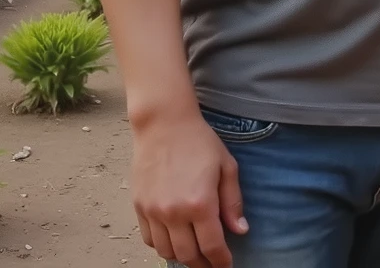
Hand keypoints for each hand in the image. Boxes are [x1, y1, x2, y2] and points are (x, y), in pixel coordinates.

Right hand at [131, 111, 247, 267]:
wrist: (164, 124)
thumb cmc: (200, 142)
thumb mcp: (226, 167)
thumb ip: (233, 202)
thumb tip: (240, 230)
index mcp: (200, 204)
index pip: (212, 246)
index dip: (221, 262)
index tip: (226, 266)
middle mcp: (174, 212)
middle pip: (188, 255)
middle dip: (202, 264)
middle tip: (212, 263)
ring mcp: (153, 211)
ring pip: (166, 252)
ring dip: (182, 257)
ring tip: (194, 252)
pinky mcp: (139, 207)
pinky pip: (149, 239)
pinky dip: (162, 246)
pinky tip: (174, 240)